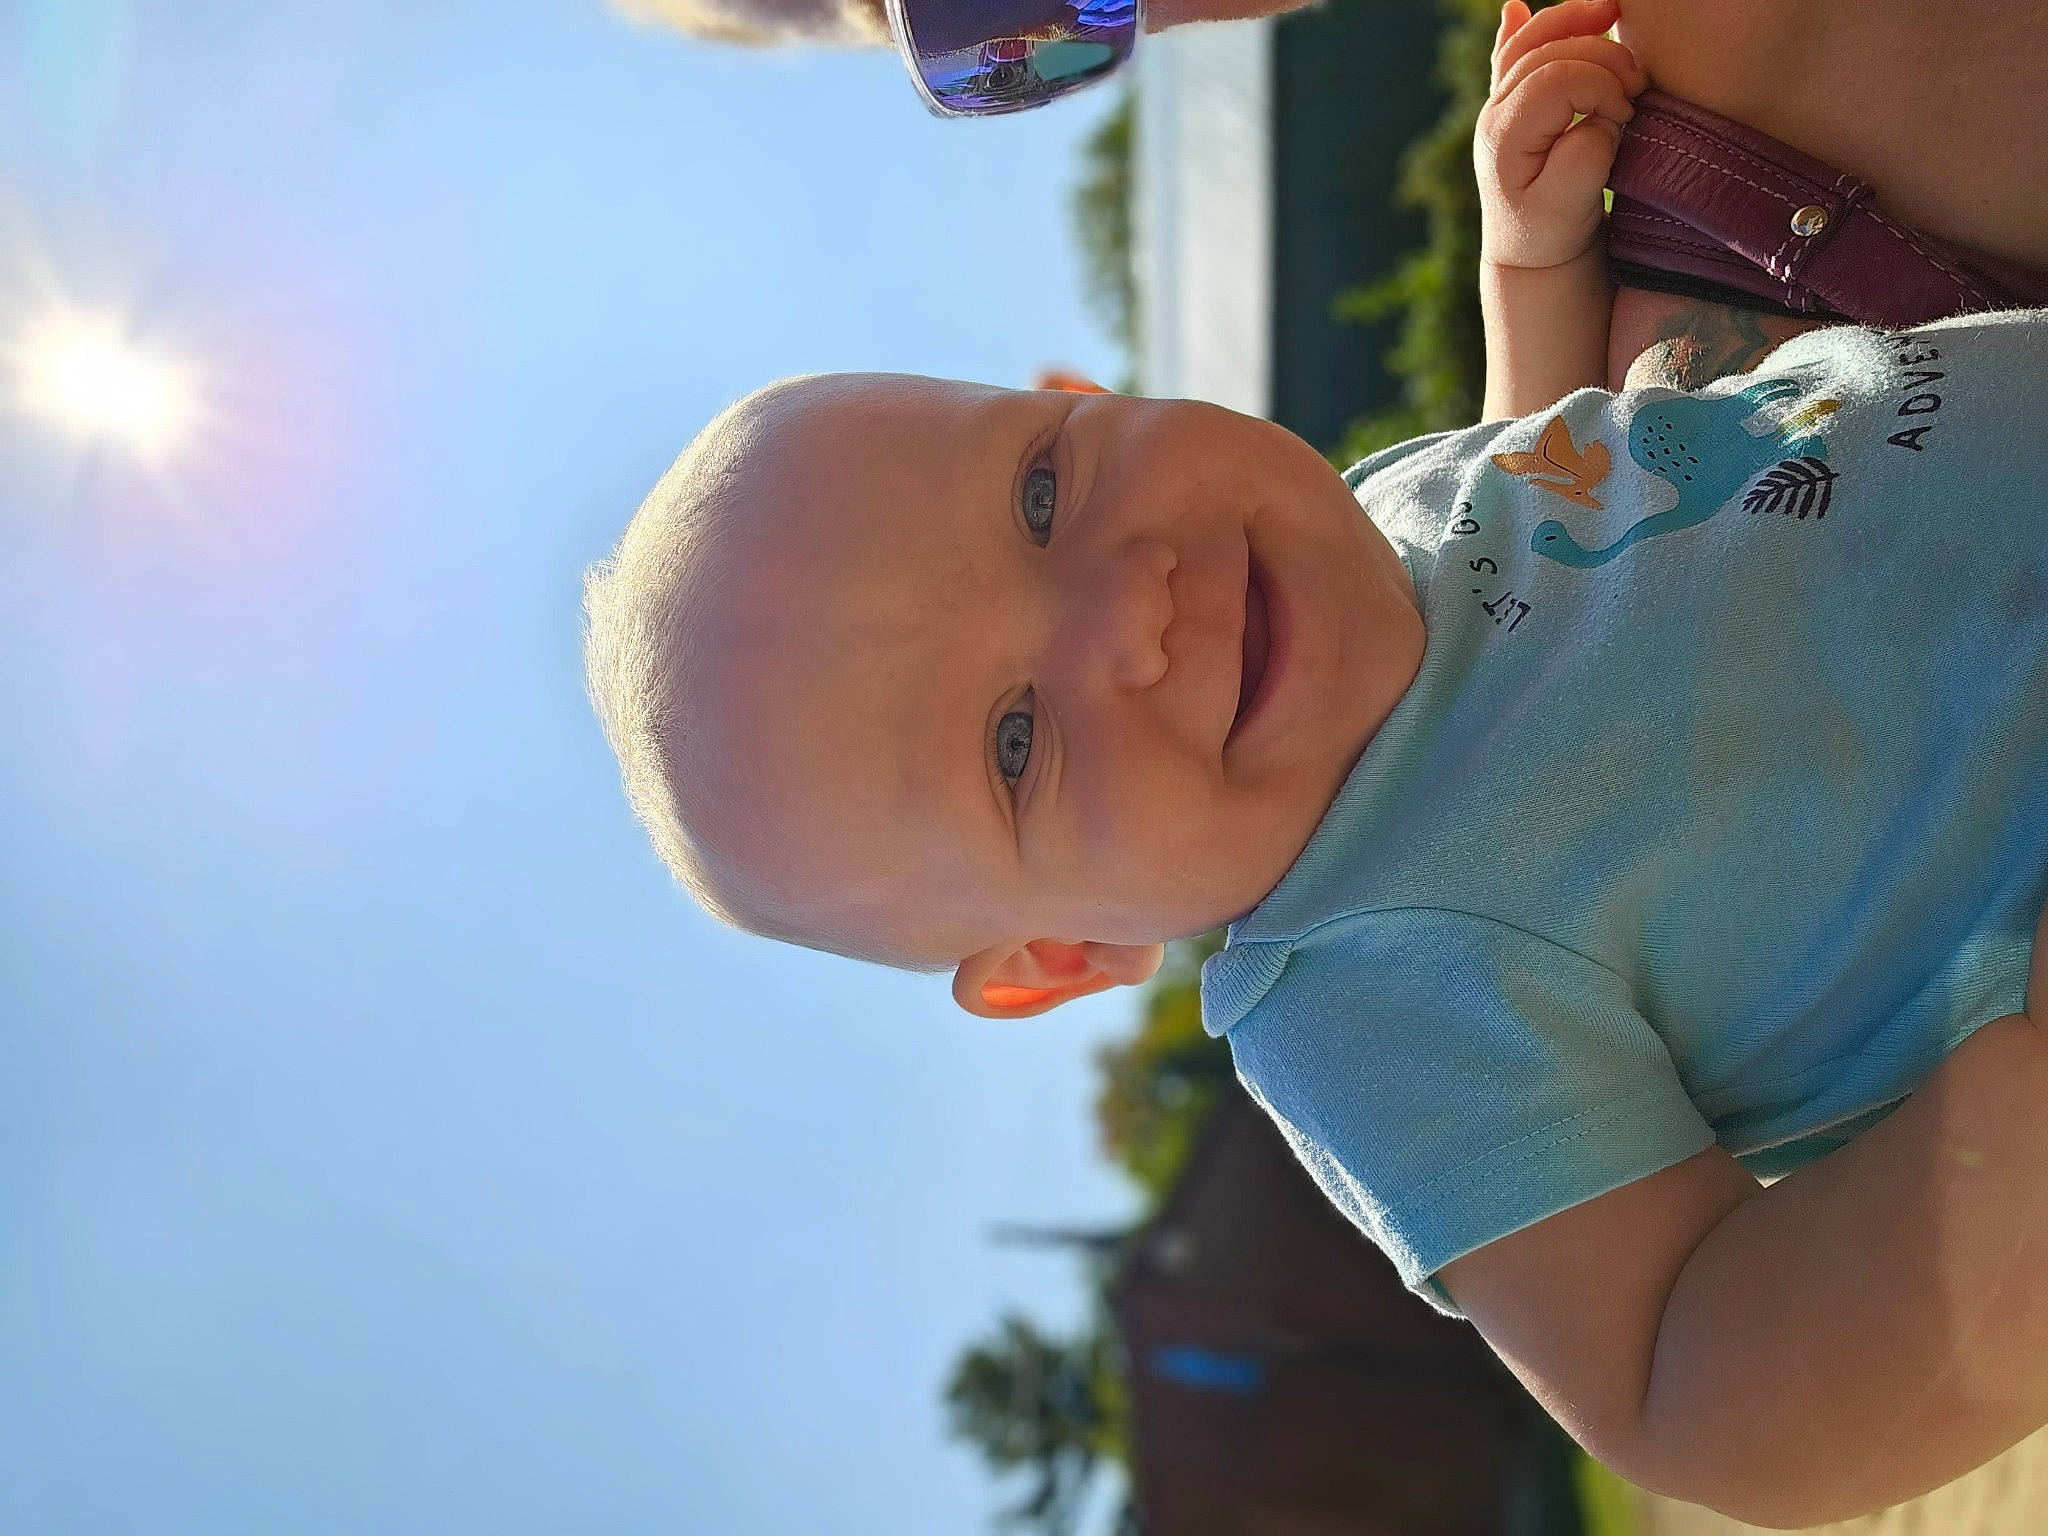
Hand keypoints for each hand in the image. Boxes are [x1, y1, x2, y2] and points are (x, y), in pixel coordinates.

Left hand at [1476, 0, 1646, 270]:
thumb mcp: (1570, 206)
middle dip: (1600, 53)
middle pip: (1545, 51)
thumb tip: (1601, 117)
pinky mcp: (1514, 103)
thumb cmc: (1552, 232)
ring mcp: (1500, 104)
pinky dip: (1524, 27)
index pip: (1555, 80)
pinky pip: (1512, 53)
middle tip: (1638, 82)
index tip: (1628, 112)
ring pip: (1530, 41)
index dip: (1600, 84)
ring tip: (1614, 15)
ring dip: (1575, 22)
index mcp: (1504, 136)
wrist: (1529, 253)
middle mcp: (1495, 113)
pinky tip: (1516, 7)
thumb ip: (1586, 156)